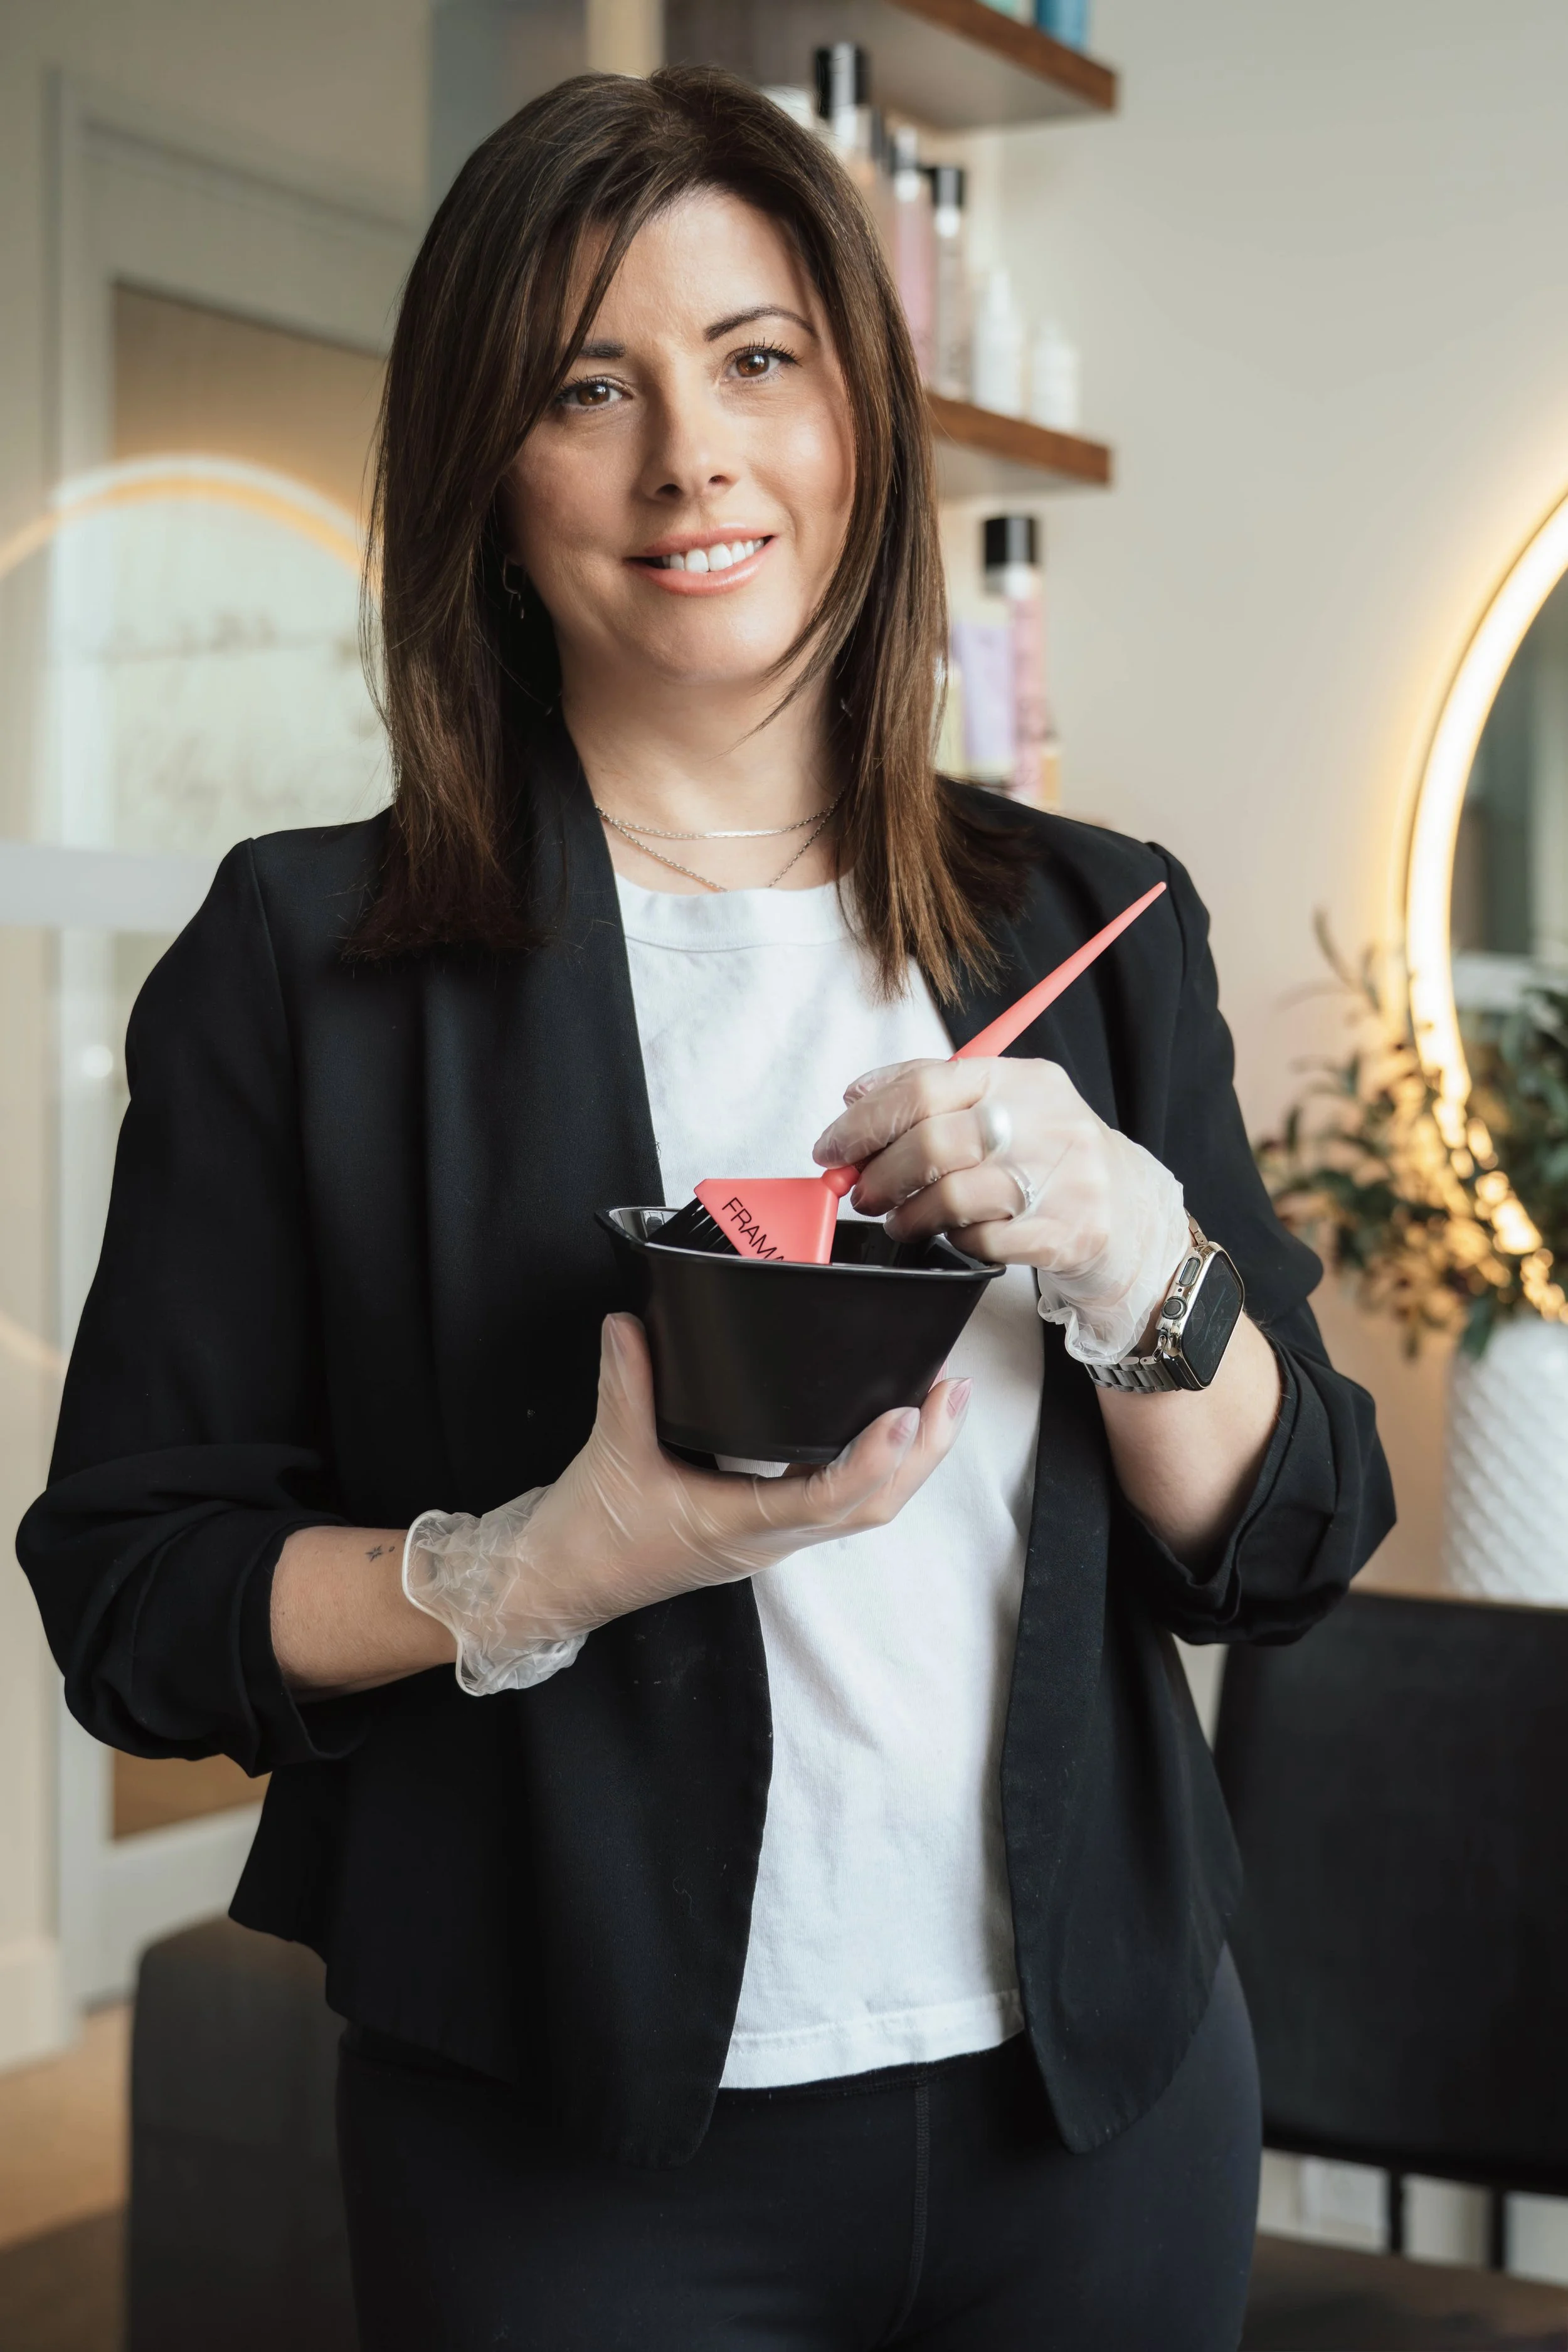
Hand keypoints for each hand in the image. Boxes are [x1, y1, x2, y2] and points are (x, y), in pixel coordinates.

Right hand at [404, 1314, 970, 1692]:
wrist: (560, 1582)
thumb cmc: (591, 1533)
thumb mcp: (609, 1453)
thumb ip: (626, 1382)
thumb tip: (632, 1323)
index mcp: (737, 1526)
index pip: (826, 1500)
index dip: (872, 1461)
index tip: (906, 1414)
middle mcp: (767, 1539)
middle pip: (870, 1508)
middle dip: (920, 1455)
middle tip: (950, 1393)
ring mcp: (768, 1538)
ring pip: (859, 1509)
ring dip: (906, 1462)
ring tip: (934, 1404)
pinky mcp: (758, 1527)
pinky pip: (833, 1502)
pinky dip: (868, 1466)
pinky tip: (878, 1428)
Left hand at [812, 1055, 1190, 1365]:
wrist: (1132, 1211)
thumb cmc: (1049, 1156)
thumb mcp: (1005, 1105)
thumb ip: (932, 1089)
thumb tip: (856, 1097)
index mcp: (1022, 1079)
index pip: (926, 1086)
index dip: (866, 1120)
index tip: (833, 1146)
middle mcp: (1046, 1121)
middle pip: (933, 1142)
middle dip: (880, 1173)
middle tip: (862, 1192)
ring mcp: (1062, 1179)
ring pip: (953, 1195)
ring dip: (908, 1214)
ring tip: (900, 1219)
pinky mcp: (1069, 1232)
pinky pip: (984, 1240)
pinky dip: (954, 1241)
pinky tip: (951, 1236)